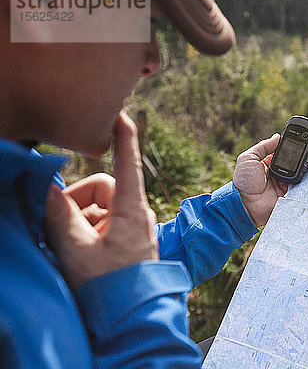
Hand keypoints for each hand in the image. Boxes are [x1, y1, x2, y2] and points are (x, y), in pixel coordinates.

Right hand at [44, 112, 157, 288]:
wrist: (133, 319)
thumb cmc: (110, 286)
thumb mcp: (76, 250)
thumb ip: (59, 215)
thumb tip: (46, 186)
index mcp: (131, 208)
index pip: (127, 162)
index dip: (122, 135)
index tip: (117, 113)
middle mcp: (136, 213)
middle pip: (102, 187)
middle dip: (77, 200)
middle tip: (59, 225)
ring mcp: (133, 228)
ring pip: (100, 208)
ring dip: (80, 220)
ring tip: (70, 249)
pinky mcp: (128, 241)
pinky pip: (104, 224)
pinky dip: (87, 231)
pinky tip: (77, 254)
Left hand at [233, 133, 307, 226]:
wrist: (245, 204)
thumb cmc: (244, 181)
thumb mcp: (248, 158)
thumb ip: (263, 146)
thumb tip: (277, 136)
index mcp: (269, 161)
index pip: (285, 150)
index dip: (294, 144)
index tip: (303, 137)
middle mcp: (279, 170)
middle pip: (296, 159)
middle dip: (307, 151)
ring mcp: (286, 182)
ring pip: (301, 170)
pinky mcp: (291, 193)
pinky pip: (302, 184)